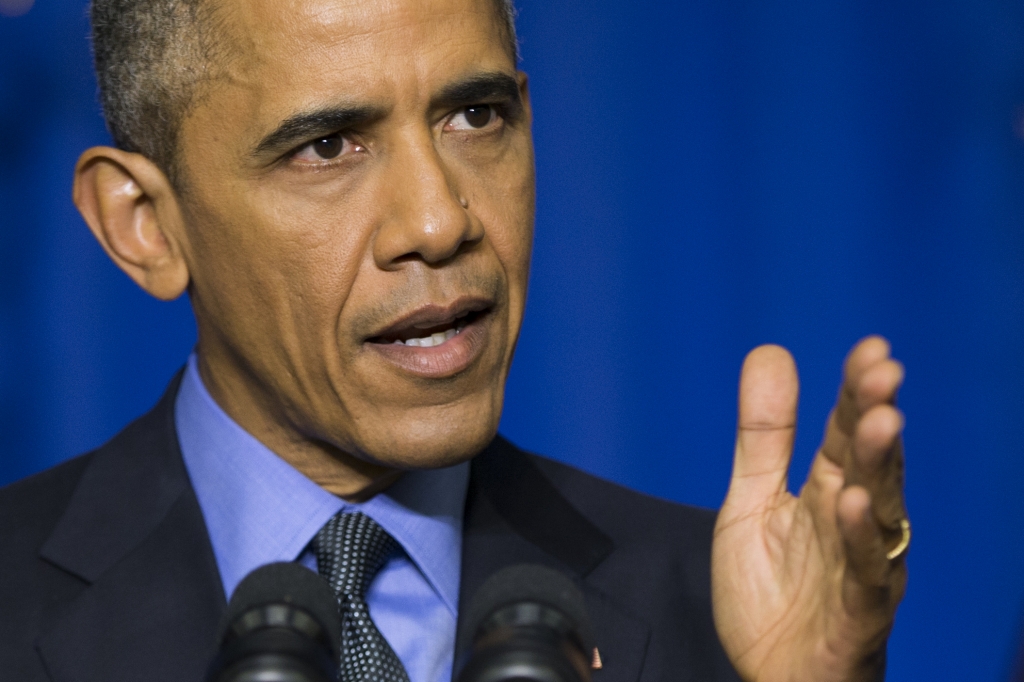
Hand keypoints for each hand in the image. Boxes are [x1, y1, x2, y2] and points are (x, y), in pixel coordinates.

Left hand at [711, 337, 907, 681]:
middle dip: (875, 415)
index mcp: (828, 491)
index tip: (871, 348)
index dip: (857, 390)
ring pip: (880, 510)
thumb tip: (770, 352)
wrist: (770, 673)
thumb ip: (763, 437)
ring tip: (880, 421)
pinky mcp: (857, 612)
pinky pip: (864, 573)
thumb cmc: (771, 593)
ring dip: (880, 466)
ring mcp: (860, 565)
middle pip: (869, 461)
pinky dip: (860, 539)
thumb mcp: (751, 502)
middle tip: (884, 371)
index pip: (846, 431)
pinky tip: (853, 503)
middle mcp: (853, 521)